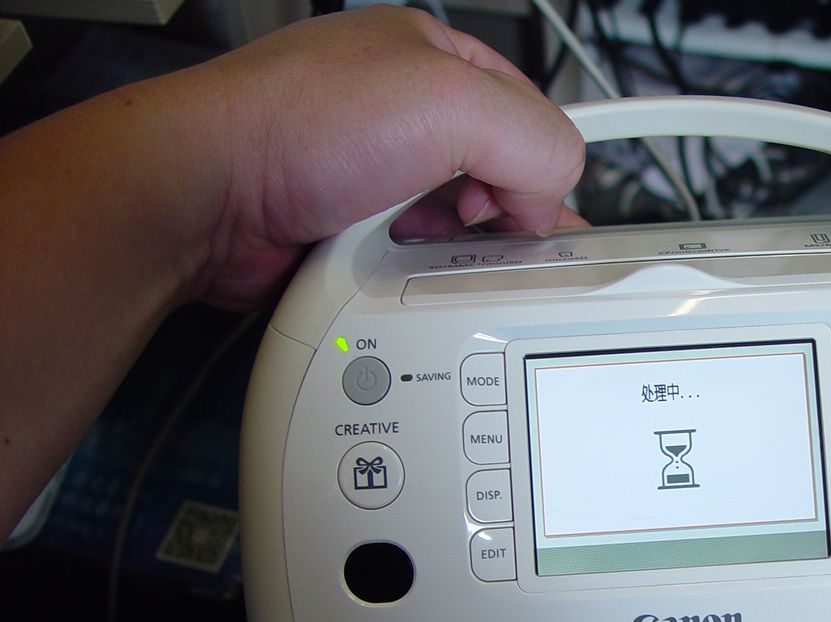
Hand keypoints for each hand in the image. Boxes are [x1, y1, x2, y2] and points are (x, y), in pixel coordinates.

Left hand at [0, 6, 585, 535]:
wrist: (203, 198)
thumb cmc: (289, 127)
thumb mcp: (448, 101)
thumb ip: (532, 139)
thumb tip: (548, 197)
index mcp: (434, 58)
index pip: (531, 119)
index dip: (538, 170)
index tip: (526, 212)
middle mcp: (404, 112)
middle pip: (498, 180)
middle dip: (493, 217)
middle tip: (469, 231)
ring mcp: (373, 173)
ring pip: (455, 230)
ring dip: (448, 250)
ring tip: (414, 244)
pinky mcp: (350, 228)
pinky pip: (412, 262)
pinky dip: (411, 274)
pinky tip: (390, 265)